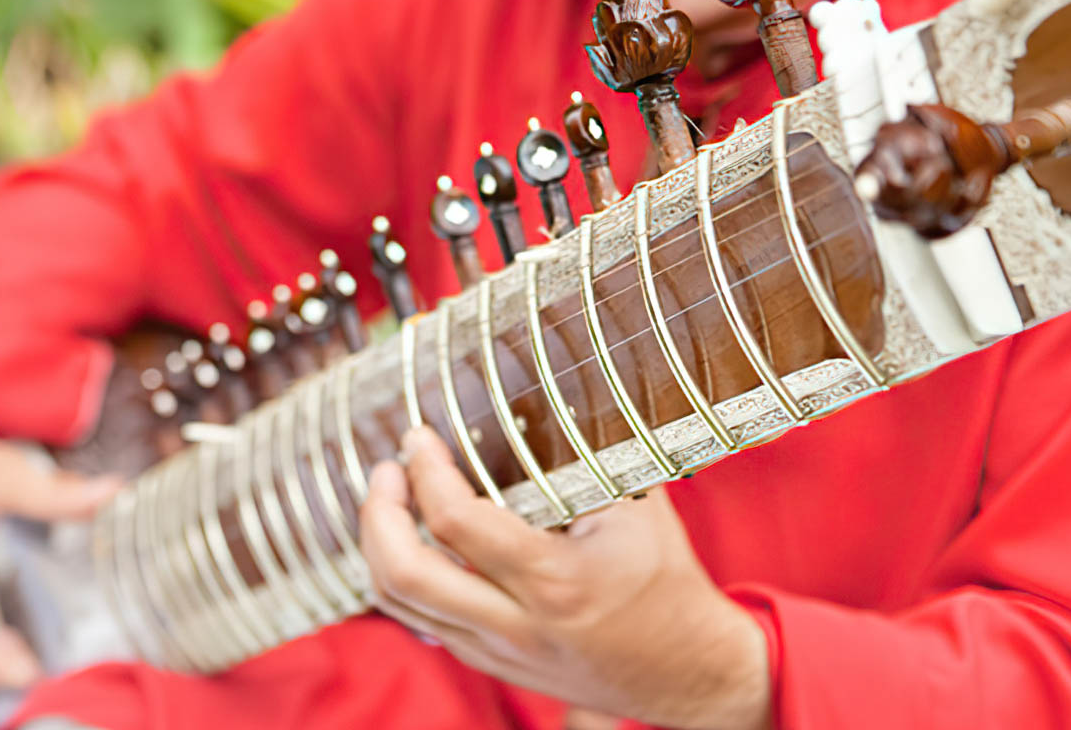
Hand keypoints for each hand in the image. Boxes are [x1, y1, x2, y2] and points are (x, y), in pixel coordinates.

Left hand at [358, 426, 772, 729]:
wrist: (692, 672)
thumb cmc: (668, 583)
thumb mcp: (637, 507)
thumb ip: (587, 458)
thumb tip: (542, 398)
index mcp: (553, 580)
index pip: (456, 522)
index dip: (426, 470)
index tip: (420, 438)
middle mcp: (516, 624)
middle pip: (404, 576)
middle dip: (378, 514)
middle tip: (387, 472)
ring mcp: (499, 652)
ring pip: (400, 606)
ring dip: (379, 546)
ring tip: (389, 501)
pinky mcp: (494, 665)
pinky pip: (423, 622)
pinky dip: (403, 578)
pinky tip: (414, 543)